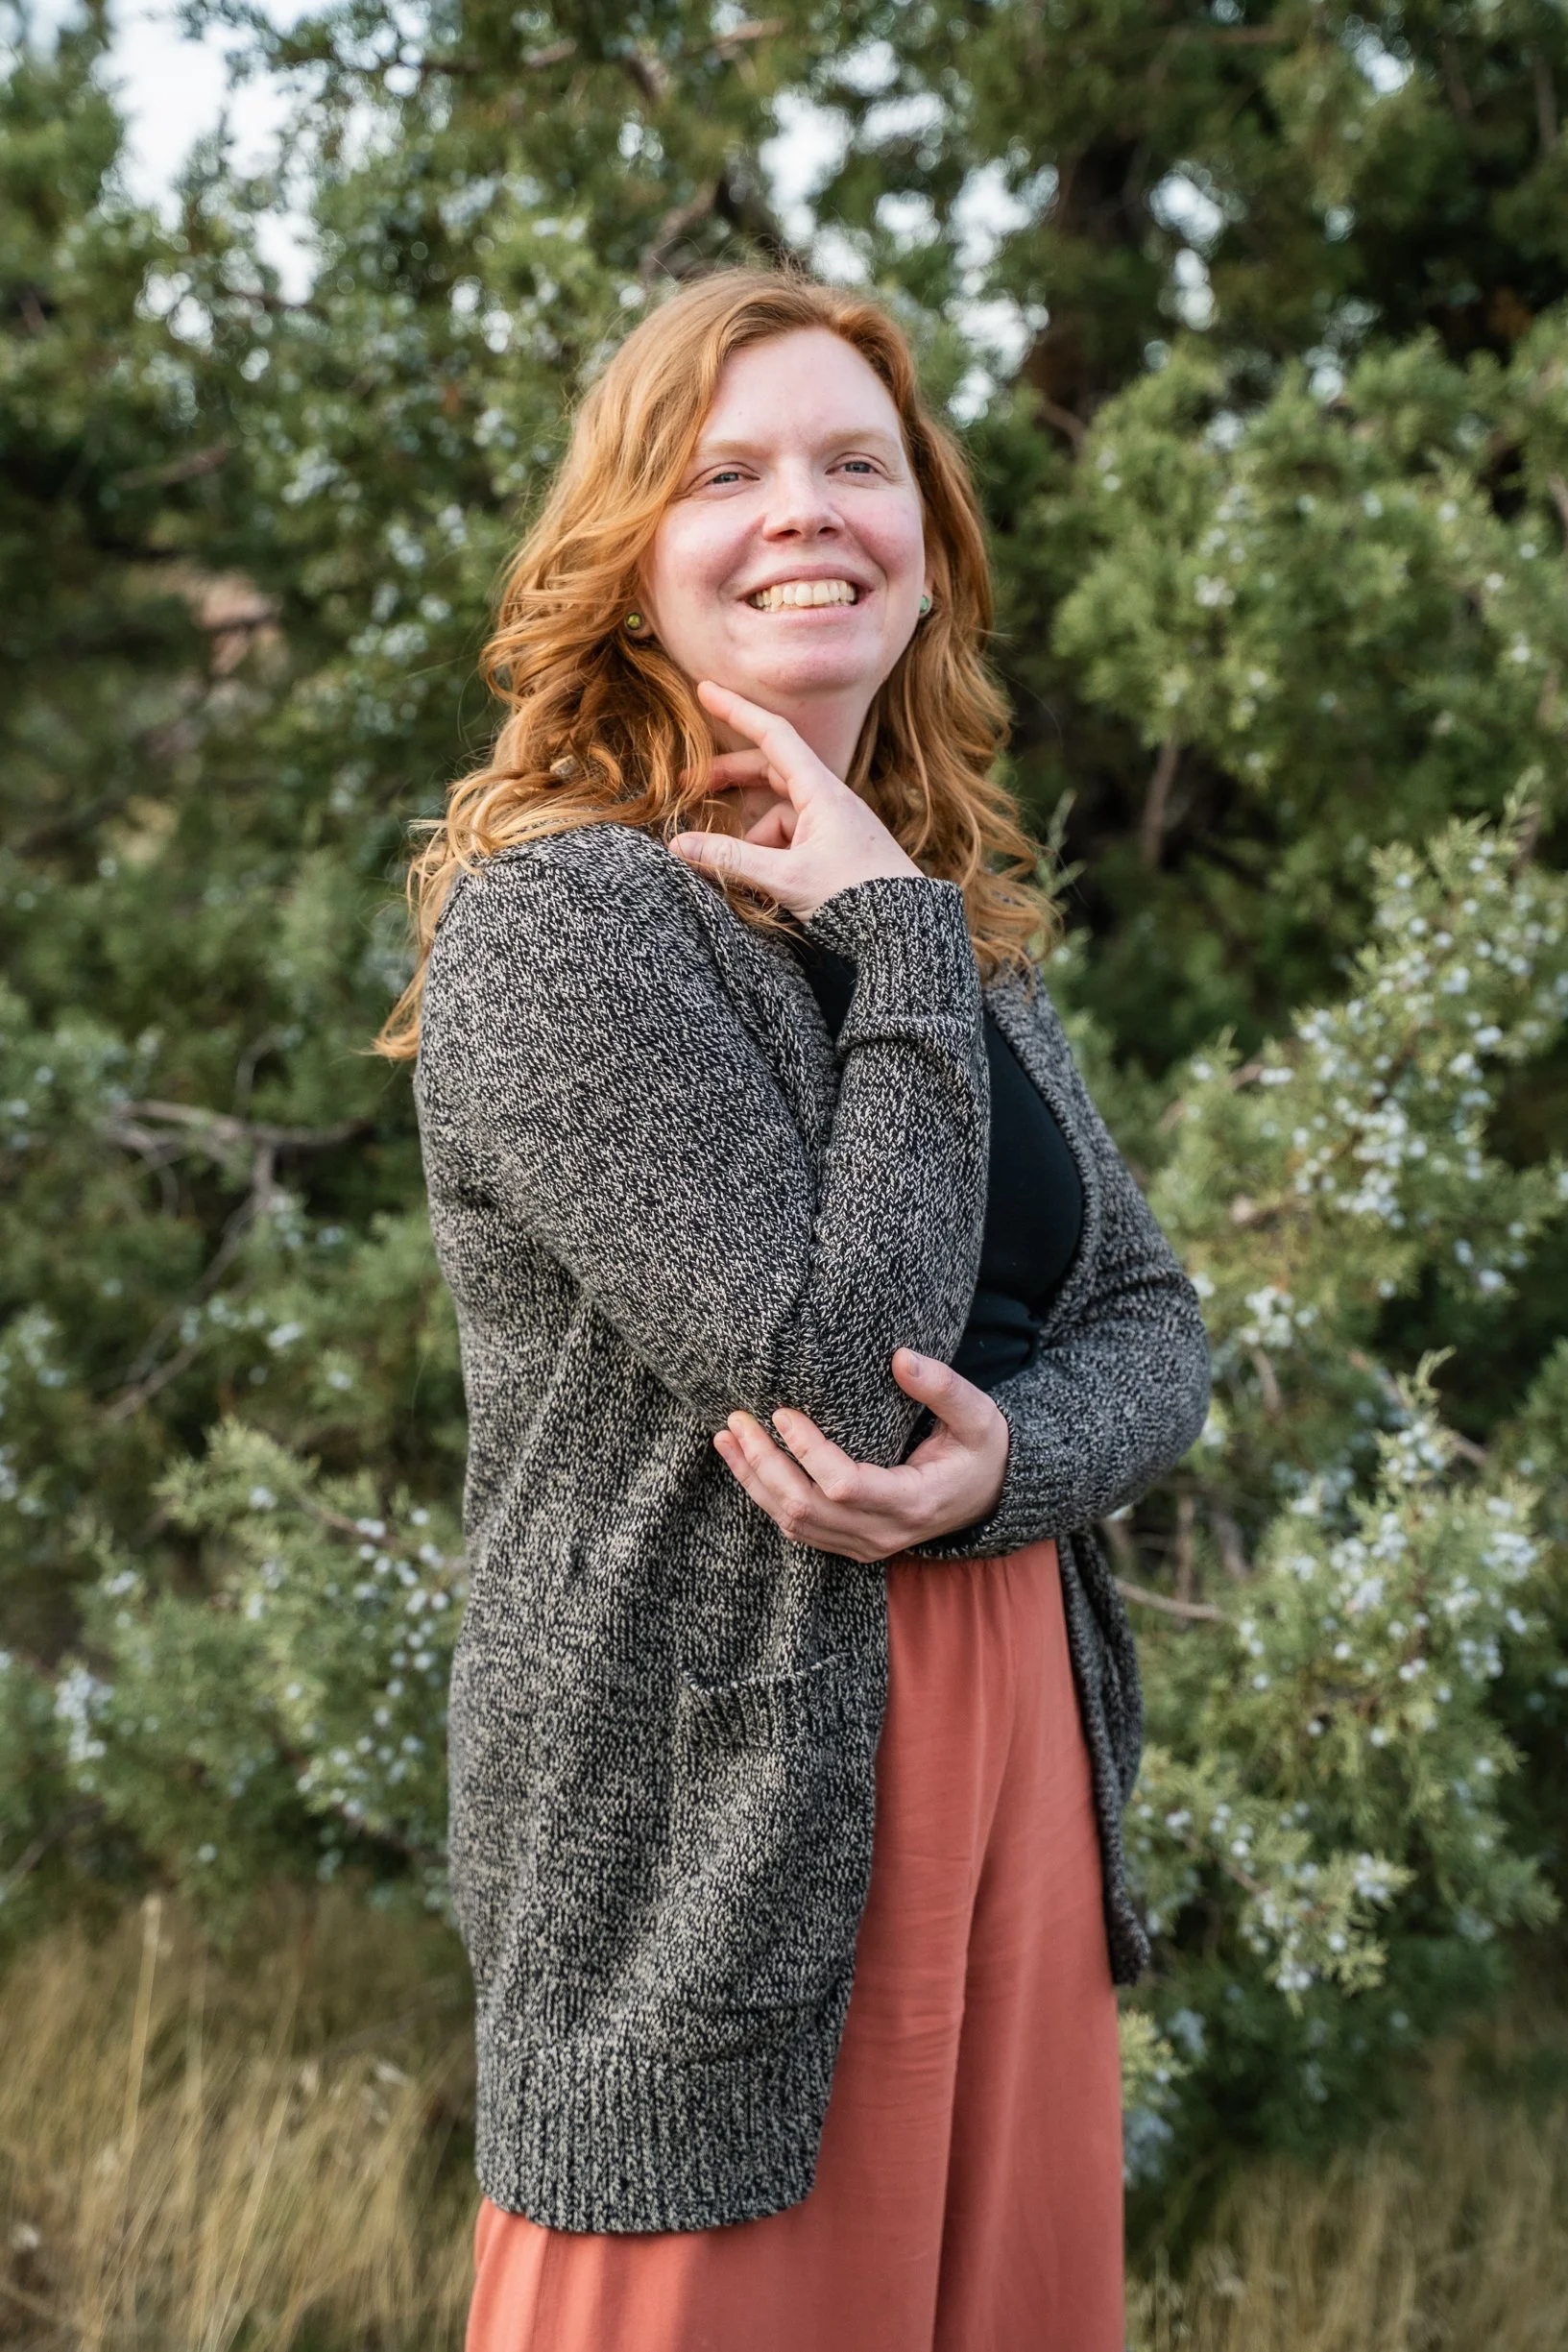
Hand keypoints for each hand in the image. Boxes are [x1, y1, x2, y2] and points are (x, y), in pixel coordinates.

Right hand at [668, 680, 921, 920]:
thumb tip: (678, 844)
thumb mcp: (786, 878)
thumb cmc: (856, 897)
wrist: (906, 931)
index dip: (737, 711)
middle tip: (690, 787)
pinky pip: (792, 839)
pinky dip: (770, 854)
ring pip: (778, 813)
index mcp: (821, 791)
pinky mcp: (835, 849)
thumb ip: (730, 860)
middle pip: (769, 771)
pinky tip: (763, 885)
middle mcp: (828, 799)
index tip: (705, 691)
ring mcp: (833, 824)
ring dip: (750, 834)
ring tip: (734, 869)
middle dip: (730, 777)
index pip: (773, 736)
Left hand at [712, 1349, 1008, 1562]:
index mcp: (913, 1502)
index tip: (784, 1412)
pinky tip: (742, 1463)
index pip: (844, 1486)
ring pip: (793, 1523)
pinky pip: (798, 1527)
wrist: (990, 1496)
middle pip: (805, 1508)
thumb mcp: (978, 1415)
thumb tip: (901, 1357)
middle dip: (764, 1464)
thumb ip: (943, 1387)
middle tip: (737, 1421)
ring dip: (753, 1481)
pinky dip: (764, 1496)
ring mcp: (864, 1544)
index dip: (808, 1452)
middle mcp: (882, 1533)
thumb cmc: (982, 1450)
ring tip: (726, 1438)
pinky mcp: (850, 1543)